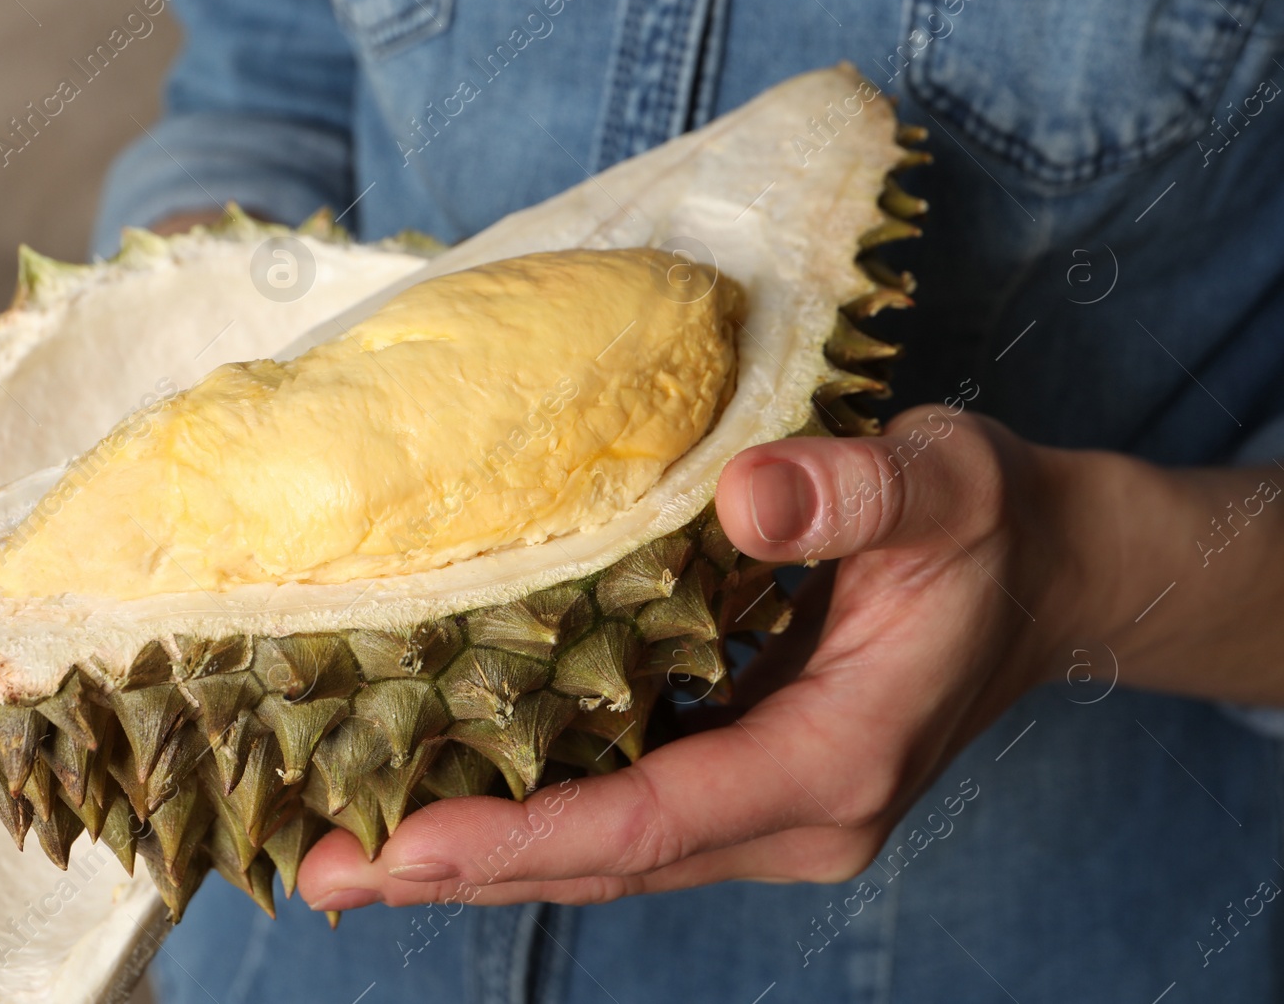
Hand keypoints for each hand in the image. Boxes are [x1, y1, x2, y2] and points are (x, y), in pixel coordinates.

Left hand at [296, 406, 1080, 909]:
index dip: (521, 839)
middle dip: (458, 871)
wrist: (1042, 574)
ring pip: (601, 855)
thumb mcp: (941, 486)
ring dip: (477, 857)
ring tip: (341, 851)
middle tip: (316, 867)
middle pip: (601, 866)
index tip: (398, 847)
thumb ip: (854, 494)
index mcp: (831, 764)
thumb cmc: (988, 529)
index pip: (649, 824)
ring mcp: (765, 809)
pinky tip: (444, 796)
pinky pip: (619, 817)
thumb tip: (747, 495)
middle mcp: (791, 816)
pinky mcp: (743, 779)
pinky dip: (527, 819)